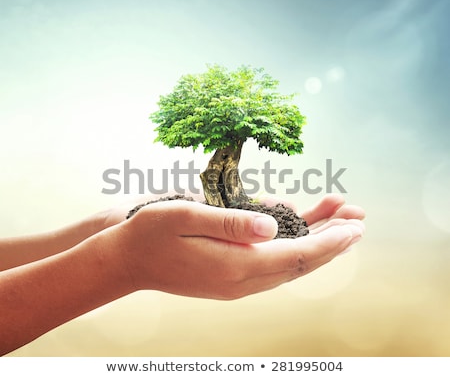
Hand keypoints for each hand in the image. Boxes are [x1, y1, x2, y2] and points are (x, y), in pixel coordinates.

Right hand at [117, 194, 364, 299]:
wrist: (128, 260)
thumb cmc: (152, 232)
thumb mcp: (186, 216)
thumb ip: (231, 222)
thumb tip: (273, 226)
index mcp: (234, 266)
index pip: (295, 256)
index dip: (329, 241)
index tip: (355, 226)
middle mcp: (242, 280)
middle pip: (299, 263)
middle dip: (332, 242)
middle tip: (358, 219)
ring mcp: (237, 281)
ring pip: (288, 264)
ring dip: (316, 242)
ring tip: (340, 217)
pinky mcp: (231, 277)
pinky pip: (270, 263)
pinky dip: (292, 246)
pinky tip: (301, 226)